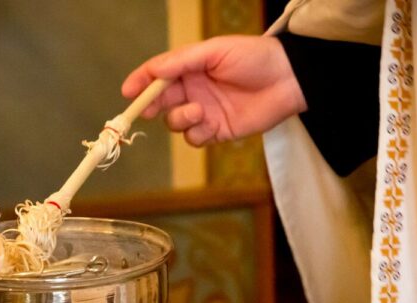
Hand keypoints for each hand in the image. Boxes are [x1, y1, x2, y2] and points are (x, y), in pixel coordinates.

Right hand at [122, 35, 306, 145]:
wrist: (289, 80)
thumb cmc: (255, 57)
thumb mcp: (216, 50)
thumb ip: (182, 60)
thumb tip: (154, 71)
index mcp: (190, 67)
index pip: (157, 74)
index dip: (140, 82)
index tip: (128, 92)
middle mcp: (193, 90)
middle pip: (160, 102)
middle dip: (151, 106)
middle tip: (148, 110)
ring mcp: (204, 112)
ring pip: (175, 123)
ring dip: (179, 119)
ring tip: (198, 111)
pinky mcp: (218, 131)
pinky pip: (195, 138)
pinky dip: (196, 133)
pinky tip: (208, 123)